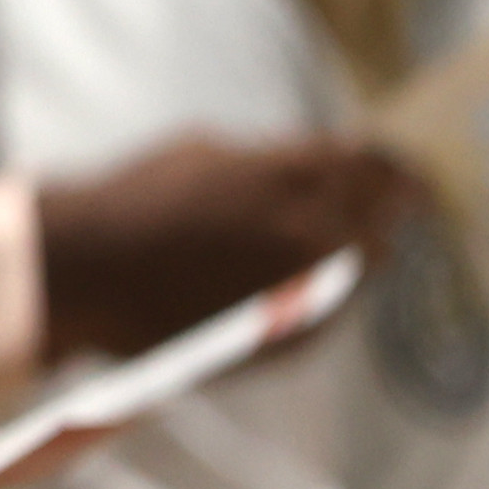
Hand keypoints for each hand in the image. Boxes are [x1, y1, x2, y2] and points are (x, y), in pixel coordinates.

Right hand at [36, 135, 416, 362]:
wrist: (87, 272)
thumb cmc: (136, 200)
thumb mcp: (206, 150)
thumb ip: (270, 159)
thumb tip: (312, 162)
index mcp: (298, 177)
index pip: (380, 168)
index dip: (394, 170)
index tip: (401, 174)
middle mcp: (314, 235)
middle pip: (383, 224)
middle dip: (381, 215)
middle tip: (381, 212)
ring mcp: (302, 292)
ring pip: (361, 274)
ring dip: (353, 258)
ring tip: (335, 250)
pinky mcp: (284, 338)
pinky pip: (329, 314)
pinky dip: (324, 297)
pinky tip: (301, 286)